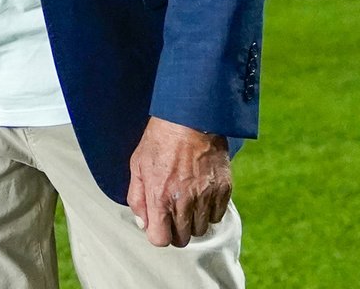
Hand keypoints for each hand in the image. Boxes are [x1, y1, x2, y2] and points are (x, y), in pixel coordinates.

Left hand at [126, 117, 231, 247]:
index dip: (157, 233)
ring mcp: (205, 197)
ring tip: (187, 201)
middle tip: (172, 212)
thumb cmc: (159, 140)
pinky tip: (201, 195)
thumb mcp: (137, 165)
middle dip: (175, 230)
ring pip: (200, 229)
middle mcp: (183, 202)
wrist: (190, 119)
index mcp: (159, 197)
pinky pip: (216, 216)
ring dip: (192, 221)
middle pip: (182, 239)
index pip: (160, 239)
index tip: (158, 223)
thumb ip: (137, 197)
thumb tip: (143, 222)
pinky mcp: (223, 191)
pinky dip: (208, 211)